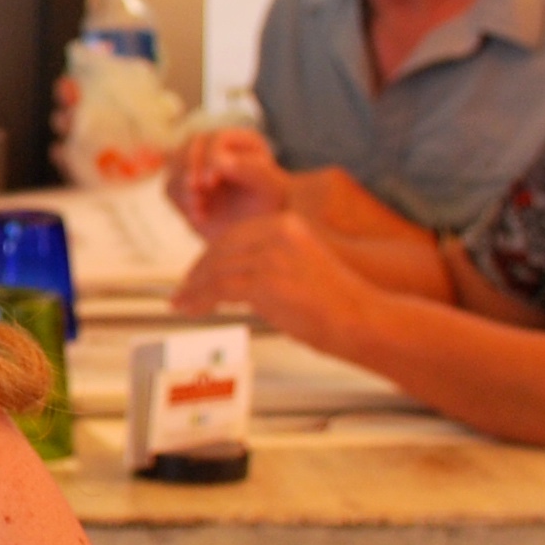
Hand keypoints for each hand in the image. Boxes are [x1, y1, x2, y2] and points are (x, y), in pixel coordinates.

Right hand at [169, 126, 287, 232]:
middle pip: (191, 144)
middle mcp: (220, 148)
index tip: (211, 182)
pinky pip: (170, 187)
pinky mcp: (186, 186)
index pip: (216, 138)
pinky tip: (199, 215)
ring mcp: (200, 165)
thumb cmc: (271, 209)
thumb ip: (252, 170)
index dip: (209, 156)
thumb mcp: (270, 189)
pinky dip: (180, 200)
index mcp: (243, 142)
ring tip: (198, 206)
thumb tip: (219, 160)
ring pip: (176, 163)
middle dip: (189, 167)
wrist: (259, 234)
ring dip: (182, 184)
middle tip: (196, 191)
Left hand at [174, 209, 378, 351]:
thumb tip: (232, 277)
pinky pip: (219, 288)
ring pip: (216, 269)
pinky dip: (199, 299)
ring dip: (194, 288)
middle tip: (184, 288)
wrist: (362, 320)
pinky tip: (192, 308)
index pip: (235, 235)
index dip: (211, 255)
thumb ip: (268, 262)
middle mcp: (278, 233)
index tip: (198, 272)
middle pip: (221, 249)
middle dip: (198, 271)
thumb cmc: (336, 304)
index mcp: (287, 223)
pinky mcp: (265, 281)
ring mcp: (271, 256)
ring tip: (183, 302)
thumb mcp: (299, 266)